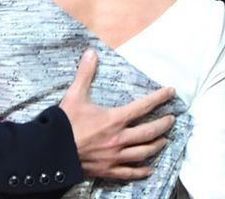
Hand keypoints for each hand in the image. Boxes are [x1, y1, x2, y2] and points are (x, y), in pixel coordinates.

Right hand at [60, 49, 175, 179]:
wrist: (53, 151)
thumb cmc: (65, 123)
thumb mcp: (75, 95)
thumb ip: (85, 73)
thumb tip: (91, 53)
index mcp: (114, 119)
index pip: (143, 107)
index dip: (159, 98)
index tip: (171, 92)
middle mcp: (119, 138)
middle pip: (149, 132)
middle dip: (164, 124)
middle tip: (172, 119)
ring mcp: (115, 156)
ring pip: (144, 152)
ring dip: (157, 145)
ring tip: (164, 139)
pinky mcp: (109, 169)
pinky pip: (130, 172)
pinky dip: (142, 171)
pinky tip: (148, 169)